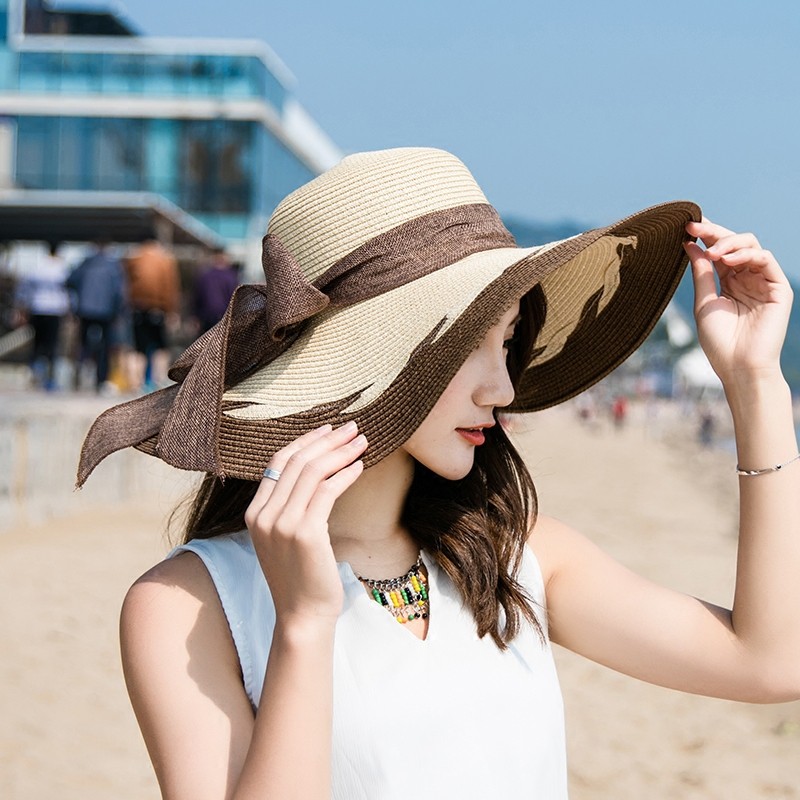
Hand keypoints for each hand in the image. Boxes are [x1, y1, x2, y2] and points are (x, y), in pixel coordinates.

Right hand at [244, 422, 366, 627]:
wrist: (302, 616)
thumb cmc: (301, 577)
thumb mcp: (285, 538)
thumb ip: (289, 508)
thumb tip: (317, 475)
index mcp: (254, 513)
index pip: (277, 462)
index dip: (304, 441)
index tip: (328, 429)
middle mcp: (263, 515)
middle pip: (296, 461)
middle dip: (327, 439)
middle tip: (353, 427)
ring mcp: (281, 524)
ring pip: (312, 471)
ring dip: (341, 451)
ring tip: (362, 442)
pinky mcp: (304, 533)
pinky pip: (326, 491)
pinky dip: (345, 474)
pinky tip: (360, 466)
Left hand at [684, 219, 792, 383]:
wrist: (739, 367)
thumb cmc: (719, 341)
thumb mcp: (704, 302)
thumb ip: (701, 272)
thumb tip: (690, 245)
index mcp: (729, 282)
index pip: (719, 251)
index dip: (705, 236)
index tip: (686, 227)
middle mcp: (747, 278)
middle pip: (734, 243)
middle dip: (714, 232)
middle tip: (694, 228)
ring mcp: (763, 282)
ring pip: (751, 246)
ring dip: (729, 243)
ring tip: (712, 253)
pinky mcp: (778, 289)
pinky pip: (766, 260)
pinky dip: (747, 254)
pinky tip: (728, 260)